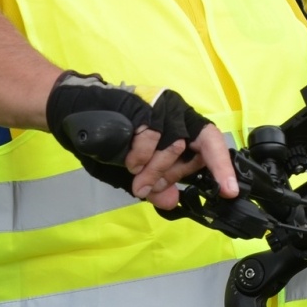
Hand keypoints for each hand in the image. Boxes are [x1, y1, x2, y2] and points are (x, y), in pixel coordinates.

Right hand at [45, 73, 236, 208]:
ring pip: (173, 147)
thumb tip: (171, 201)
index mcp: (183, 128)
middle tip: (146, 188)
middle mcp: (178, 114)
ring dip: (153, 169)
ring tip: (134, 174)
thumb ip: (156, 185)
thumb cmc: (111, 141)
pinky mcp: (146, 105)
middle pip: (195, 150)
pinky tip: (127, 159)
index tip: (229, 191)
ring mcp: (163, 108)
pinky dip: (140, 157)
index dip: (223, 168)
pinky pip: (151, 139)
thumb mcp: (137, 172)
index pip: (212, 145)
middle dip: (170, 174)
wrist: (77, 116)